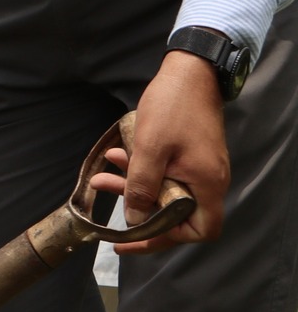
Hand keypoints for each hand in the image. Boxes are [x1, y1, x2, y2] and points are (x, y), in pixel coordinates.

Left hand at [93, 48, 228, 255]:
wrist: (189, 72)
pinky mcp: (190, 156)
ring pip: (165, 192)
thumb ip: (141, 188)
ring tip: (102, 176)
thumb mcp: (149, 150)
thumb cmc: (173, 107)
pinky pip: (165, 174)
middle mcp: (209, 180)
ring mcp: (200, 168)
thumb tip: (134, 219)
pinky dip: (140, 171)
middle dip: (139, 211)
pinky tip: (117, 156)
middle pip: (177, 214)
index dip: (169, 238)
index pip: (200, 230)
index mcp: (207, 184)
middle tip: (107, 208)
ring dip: (133, 187)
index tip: (136, 237)